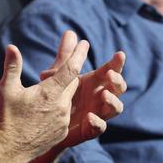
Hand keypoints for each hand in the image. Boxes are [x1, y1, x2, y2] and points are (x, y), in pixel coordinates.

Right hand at [0, 39, 88, 161]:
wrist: (9, 148)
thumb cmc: (6, 117)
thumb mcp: (6, 89)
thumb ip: (12, 67)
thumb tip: (11, 47)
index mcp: (49, 93)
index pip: (70, 70)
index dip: (78, 55)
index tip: (85, 43)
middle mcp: (61, 106)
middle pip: (72, 82)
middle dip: (72, 69)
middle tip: (74, 55)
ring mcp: (63, 120)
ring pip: (68, 98)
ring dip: (65, 88)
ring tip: (57, 82)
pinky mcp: (61, 131)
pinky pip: (64, 113)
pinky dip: (60, 105)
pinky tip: (52, 104)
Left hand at [39, 30, 126, 147]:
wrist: (43, 121)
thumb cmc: (55, 94)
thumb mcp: (58, 74)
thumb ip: (65, 55)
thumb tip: (70, 32)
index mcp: (94, 82)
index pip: (110, 70)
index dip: (116, 63)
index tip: (119, 54)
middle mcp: (98, 97)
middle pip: (118, 89)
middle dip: (117, 81)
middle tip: (110, 75)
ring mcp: (96, 113)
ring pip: (115, 109)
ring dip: (112, 102)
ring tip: (104, 95)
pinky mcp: (88, 129)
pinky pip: (98, 128)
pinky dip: (97, 123)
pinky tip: (89, 117)